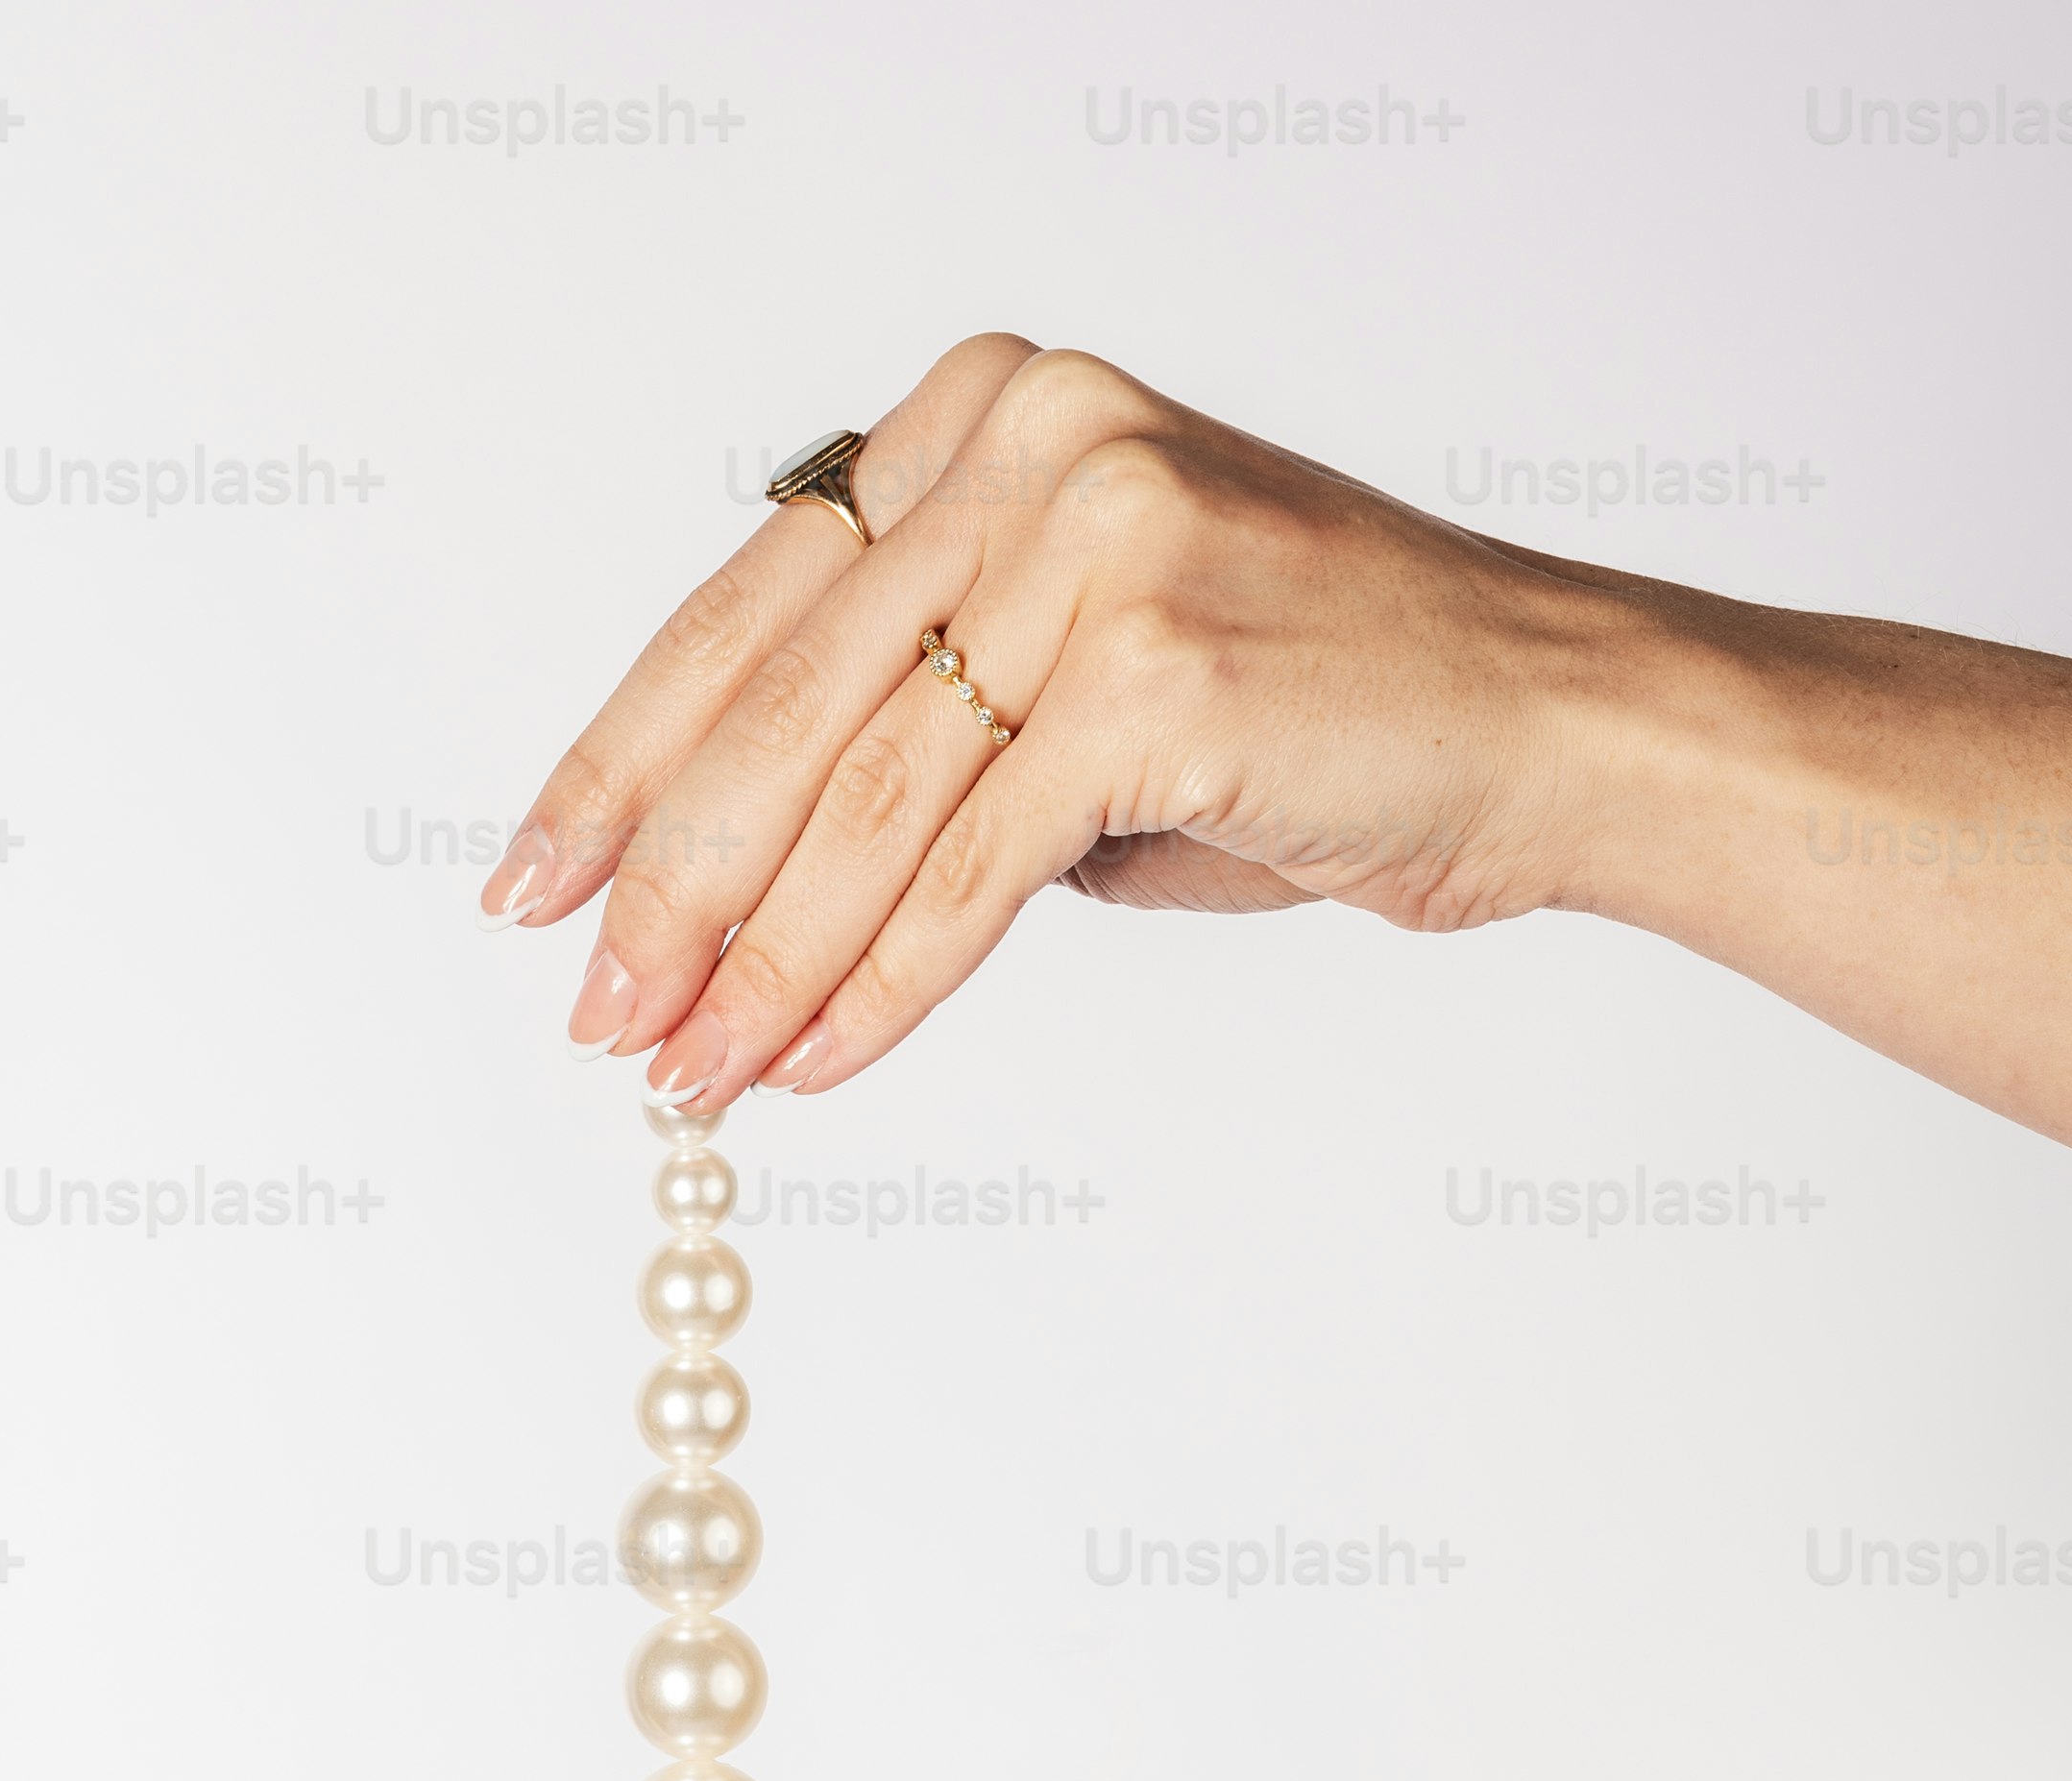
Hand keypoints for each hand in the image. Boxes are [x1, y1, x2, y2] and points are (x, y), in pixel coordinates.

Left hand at [480, 331, 1667, 1105]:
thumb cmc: (1307, 717)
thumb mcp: (1077, 677)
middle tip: (601, 1022)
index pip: (748, 608)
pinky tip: (814, 1066)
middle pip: (780, 710)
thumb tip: (731, 899)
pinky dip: (878, 985)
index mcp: (986, 410)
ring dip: (760, 968)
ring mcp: (1095, 542)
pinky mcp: (1153, 672)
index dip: (621, 764)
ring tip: (690, 1080)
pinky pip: (968, 869)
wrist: (1539, 719)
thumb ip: (916, 726)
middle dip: (669, 893)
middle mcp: (1028, 440)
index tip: (532, 885)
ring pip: (862, 806)